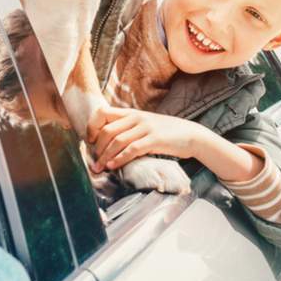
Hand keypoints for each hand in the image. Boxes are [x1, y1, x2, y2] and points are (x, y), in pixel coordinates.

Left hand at [86, 106, 204, 172]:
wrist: (191, 135)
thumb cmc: (166, 133)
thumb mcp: (144, 125)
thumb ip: (128, 129)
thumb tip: (107, 143)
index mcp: (132, 113)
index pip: (103, 113)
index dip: (92, 127)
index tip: (90, 141)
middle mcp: (137, 117)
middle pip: (107, 130)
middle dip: (97, 148)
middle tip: (94, 161)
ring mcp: (146, 127)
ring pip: (117, 141)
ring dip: (105, 157)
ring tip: (99, 168)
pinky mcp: (154, 139)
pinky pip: (131, 149)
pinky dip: (119, 159)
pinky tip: (113, 166)